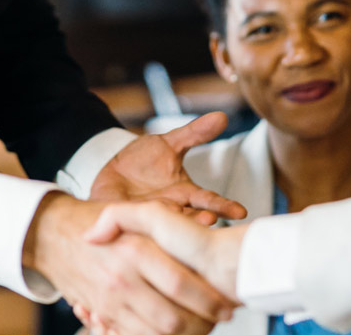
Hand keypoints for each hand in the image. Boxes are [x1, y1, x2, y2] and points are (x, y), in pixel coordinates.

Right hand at [26, 193, 236, 334]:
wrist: (50, 235)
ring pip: (154, 334)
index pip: (181, 284)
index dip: (208, 300)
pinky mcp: (101, 314)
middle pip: (171, 319)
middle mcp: (122, 279)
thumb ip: (158, 218)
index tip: (226, 306)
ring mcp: (110, 301)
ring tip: (200, 327)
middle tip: (218, 320)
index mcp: (135, 250)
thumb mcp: (128, 210)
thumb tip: (197, 232)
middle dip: (200, 325)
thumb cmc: (94, 221)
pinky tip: (171, 331)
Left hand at [91, 112, 246, 224]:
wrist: (109, 171)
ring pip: (163, 229)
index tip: (241, 212)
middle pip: (189, 219)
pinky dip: (138, 232)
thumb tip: (222, 116)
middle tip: (211, 219)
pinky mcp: (124, 222)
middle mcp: (171, 210)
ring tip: (181, 230)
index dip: (224, 206)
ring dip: (172, 229)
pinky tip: (143, 235)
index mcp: (185, 194)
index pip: (208, 201)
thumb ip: (194, 134)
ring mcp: (149, 219)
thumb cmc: (143, 160)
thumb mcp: (168, 144)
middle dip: (199, 220)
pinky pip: (133, 229)